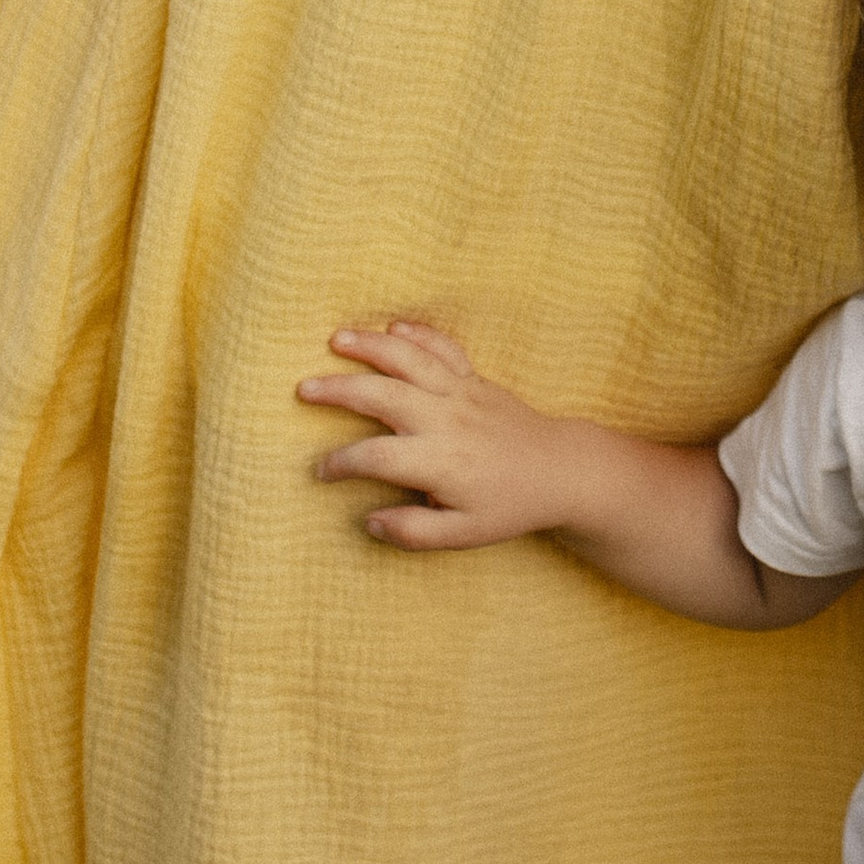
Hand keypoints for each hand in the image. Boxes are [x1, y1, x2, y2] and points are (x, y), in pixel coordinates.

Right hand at [299, 320, 567, 548]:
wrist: (560, 470)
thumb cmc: (508, 505)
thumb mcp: (463, 535)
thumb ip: (414, 532)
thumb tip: (370, 521)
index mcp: (440, 461)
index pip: (375, 457)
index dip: (342, 463)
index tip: (322, 471)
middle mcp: (446, 420)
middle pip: (382, 395)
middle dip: (339, 389)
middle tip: (304, 388)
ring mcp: (462, 393)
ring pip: (410, 360)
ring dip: (371, 345)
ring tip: (336, 338)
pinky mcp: (476, 379)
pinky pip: (444, 349)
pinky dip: (419, 334)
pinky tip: (393, 327)